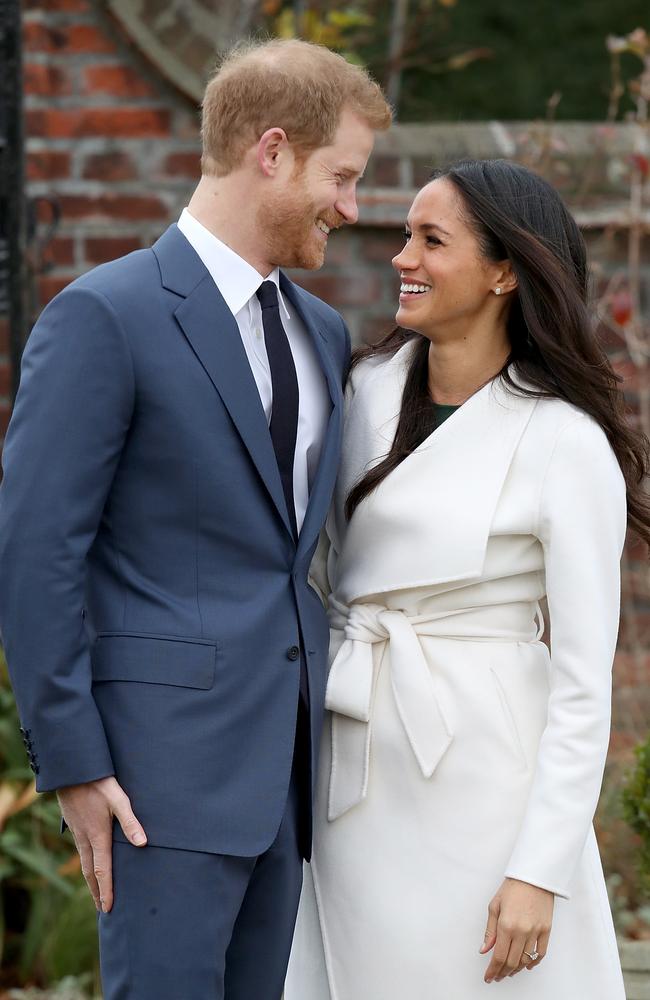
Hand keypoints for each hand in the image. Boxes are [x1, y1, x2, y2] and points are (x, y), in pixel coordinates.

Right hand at [57, 776, 146, 912]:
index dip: (106, 890)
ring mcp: (77, 832)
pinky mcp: (73, 825)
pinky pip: (80, 851)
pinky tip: (89, 862)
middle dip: (96, 891)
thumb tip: (143, 843)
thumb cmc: (98, 784)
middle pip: (90, 872)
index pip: (102, 870)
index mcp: (98, 836)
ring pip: (84, 862)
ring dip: (90, 879)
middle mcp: (85, 839)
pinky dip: (85, 864)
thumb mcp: (119, 800)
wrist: (72, 771)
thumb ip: (130, 822)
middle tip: (101, 909)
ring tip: (95, 891)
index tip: (107, 908)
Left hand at [480, 877, 552, 982]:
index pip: (498, 956)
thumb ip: (490, 931)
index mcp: (506, 925)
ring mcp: (536, 932)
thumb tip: (484, 949)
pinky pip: (541, 953)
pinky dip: (533, 962)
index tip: (488, 977)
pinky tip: (526, 965)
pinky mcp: (546, 930)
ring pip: (525, 960)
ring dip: (516, 969)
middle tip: (497, 976)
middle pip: (512, 962)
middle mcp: (521, 931)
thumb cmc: (513, 888)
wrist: (534, 876)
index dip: (493, 970)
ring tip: (509, 972)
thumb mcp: (494, 906)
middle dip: (503, 972)